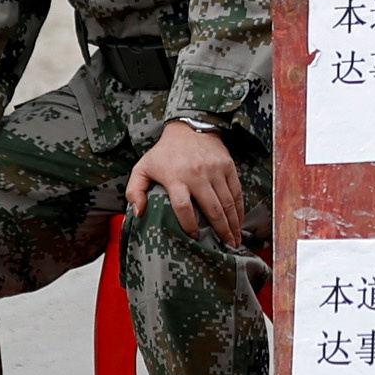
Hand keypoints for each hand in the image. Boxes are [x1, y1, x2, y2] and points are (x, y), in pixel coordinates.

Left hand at [124, 115, 246, 250]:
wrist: (188, 128)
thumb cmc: (164, 153)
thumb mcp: (142, 168)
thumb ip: (134, 191)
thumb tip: (138, 213)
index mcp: (175, 177)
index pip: (184, 207)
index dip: (189, 225)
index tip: (194, 237)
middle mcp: (197, 174)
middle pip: (212, 208)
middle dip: (220, 230)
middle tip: (226, 246)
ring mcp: (215, 170)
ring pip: (227, 202)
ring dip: (233, 223)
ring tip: (235, 240)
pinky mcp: (228, 166)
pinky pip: (236, 191)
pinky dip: (240, 208)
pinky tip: (240, 221)